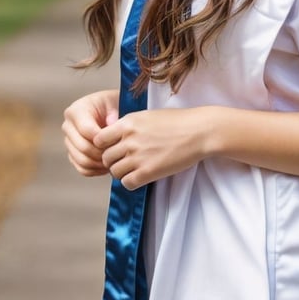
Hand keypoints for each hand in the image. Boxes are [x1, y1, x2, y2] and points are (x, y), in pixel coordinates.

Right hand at [62, 89, 119, 177]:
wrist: (111, 111)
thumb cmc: (114, 105)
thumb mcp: (116, 103)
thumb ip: (114, 111)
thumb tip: (110, 123)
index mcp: (76, 111)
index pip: (86, 130)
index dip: (103, 139)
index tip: (118, 142)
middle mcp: (68, 126)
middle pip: (83, 147)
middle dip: (102, 153)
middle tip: (118, 155)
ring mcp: (69, 141)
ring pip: (82, 160)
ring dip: (100, 164)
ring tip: (114, 161)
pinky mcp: (72, 154)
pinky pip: (82, 168)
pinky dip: (96, 170)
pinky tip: (108, 166)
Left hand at [93, 108, 209, 190]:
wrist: (199, 131)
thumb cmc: (178, 122)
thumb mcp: (148, 116)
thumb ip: (130, 126)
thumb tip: (115, 136)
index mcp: (127, 123)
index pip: (98, 139)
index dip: (104, 146)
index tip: (115, 148)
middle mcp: (129, 139)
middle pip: (105, 158)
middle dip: (113, 161)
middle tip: (126, 162)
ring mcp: (138, 156)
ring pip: (114, 172)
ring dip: (122, 173)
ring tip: (135, 169)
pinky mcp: (148, 171)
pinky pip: (127, 183)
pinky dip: (131, 182)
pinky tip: (141, 177)